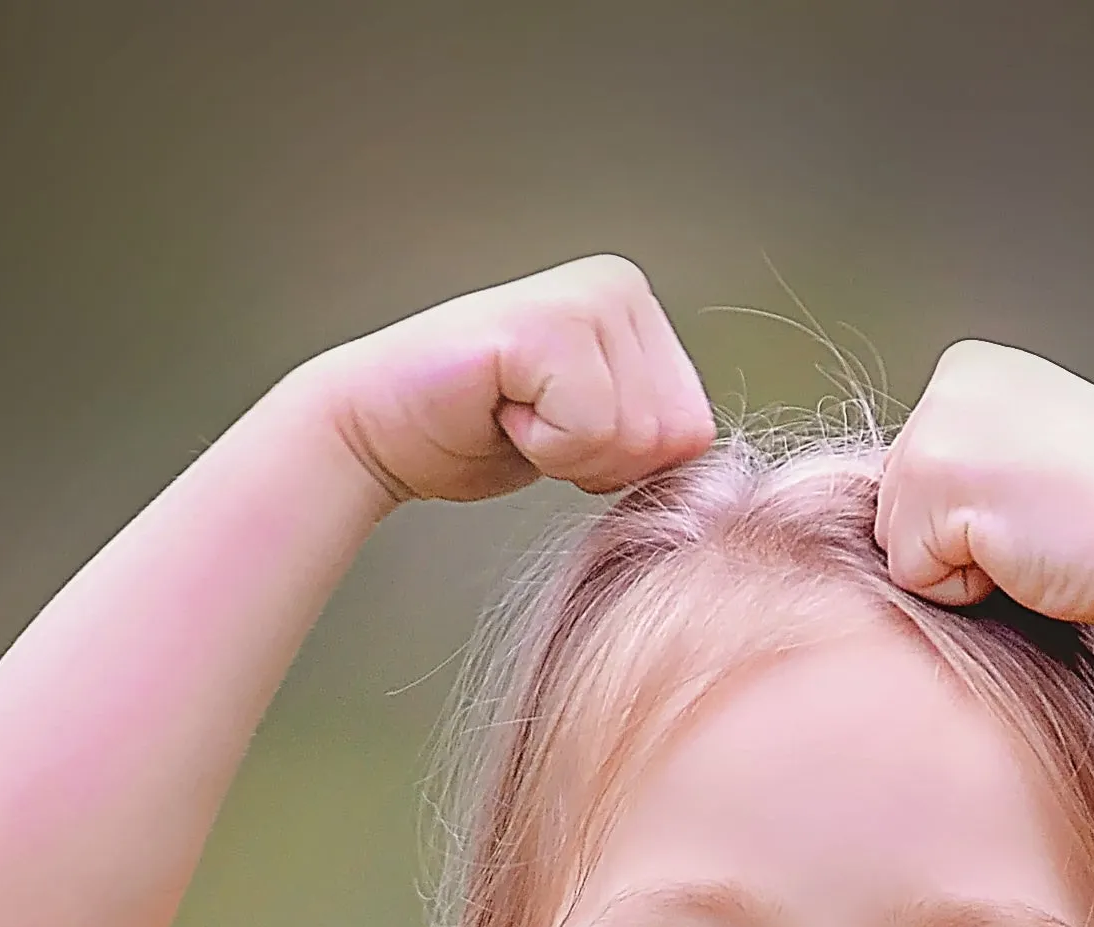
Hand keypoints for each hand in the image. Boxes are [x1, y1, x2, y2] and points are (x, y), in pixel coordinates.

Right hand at [319, 256, 713, 505]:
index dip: (623, 464)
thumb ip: (652, 437)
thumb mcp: (595, 437)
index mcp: (640, 312)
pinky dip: (541, 446)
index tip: (557, 429)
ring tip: (512, 411)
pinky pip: (591, 432)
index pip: (694, 433)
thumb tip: (715, 470)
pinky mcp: (549, 327)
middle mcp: (622, 288)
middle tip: (530, 423)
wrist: (378, 430)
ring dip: (565, 453)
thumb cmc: (477, 435)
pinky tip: (499, 406)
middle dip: (599, 460)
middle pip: (673, 437)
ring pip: (635, 438)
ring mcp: (588, 300)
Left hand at [874, 340, 1093, 625]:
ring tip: (1034, 536)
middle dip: (961, 536)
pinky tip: (1022, 555)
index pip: (922, 472)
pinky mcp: (932, 480)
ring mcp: (935, 426)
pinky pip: (912, 575)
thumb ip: (994, 446)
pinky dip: (964, 589)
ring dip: (962, 564)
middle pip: (899, 502)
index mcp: (975, 368)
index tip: (1046, 500)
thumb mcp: (1053, 440)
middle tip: (1041, 523)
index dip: (979, 512)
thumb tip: (964, 483)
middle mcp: (947, 383)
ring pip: (899, 540)